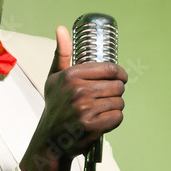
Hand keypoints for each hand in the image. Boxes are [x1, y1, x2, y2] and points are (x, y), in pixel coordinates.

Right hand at [20, 25, 126, 170]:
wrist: (50, 141)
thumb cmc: (55, 108)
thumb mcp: (54, 79)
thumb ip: (62, 54)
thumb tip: (61, 29)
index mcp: (71, 76)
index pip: (110, 69)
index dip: (120, 74)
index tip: (121, 78)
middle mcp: (78, 90)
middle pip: (117, 86)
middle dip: (116, 92)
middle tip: (106, 99)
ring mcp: (86, 109)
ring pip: (119, 102)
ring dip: (114, 107)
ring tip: (101, 111)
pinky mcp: (93, 126)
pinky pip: (117, 117)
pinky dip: (113, 120)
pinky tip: (102, 121)